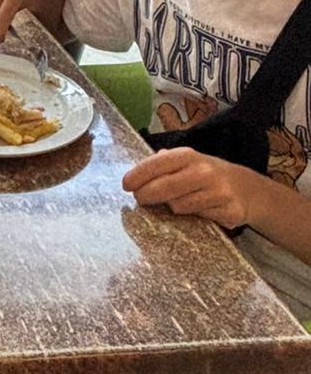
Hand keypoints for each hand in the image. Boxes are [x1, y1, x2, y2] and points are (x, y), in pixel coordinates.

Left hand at [123, 147, 259, 231]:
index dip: (139, 175)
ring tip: (174, 203)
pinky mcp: (228, 211)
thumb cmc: (207, 174)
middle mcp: (203, 171)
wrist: (248, 188)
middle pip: (165, 187)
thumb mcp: (187, 162)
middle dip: (146, 195)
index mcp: (188, 156)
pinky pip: (198, 217)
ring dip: (171, 207)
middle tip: (139, 199)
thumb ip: (162, 165)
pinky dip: (192, 216)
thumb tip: (136, 175)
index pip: (158, 163)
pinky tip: (197, 210)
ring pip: (179, 206)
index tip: (126, 185)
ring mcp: (217, 191)